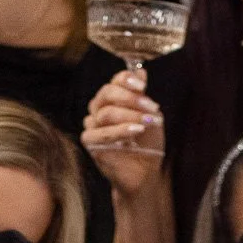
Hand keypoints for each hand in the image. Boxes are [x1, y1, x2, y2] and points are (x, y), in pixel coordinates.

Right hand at [81, 70, 163, 191]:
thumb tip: (141, 71)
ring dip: (130, 116)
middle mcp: (99, 109)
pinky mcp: (90, 143)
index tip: (143, 85)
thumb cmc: (147, 143)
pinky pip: (101, 133)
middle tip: (152, 107)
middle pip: (107, 93)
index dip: (127, 80)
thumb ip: (143, 96)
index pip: (114, 81)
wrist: (144, 171)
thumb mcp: (150, 116)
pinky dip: (120, 131)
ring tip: (148, 123)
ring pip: (105, 113)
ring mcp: (92, 126)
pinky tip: (135, 132)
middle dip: (131, 98)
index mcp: (112, 99)